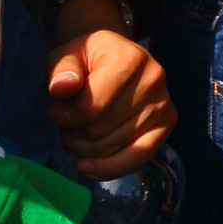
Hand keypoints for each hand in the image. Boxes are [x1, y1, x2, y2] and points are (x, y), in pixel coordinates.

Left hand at [46, 25, 174, 179]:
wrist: (115, 55)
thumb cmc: (88, 57)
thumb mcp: (67, 54)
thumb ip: (60, 68)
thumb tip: (61, 87)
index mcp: (129, 58)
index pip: (89, 108)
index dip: (63, 117)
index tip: (55, 111)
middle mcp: (153, 80)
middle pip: (99, 131)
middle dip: (73, 134)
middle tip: (66, 124)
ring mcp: (163, 103)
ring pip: (111, 148)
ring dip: (85, 150)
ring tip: (78, 134)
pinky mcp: (167, 122)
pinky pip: (137, 158)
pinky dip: (109, 168)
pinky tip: (88, 167)